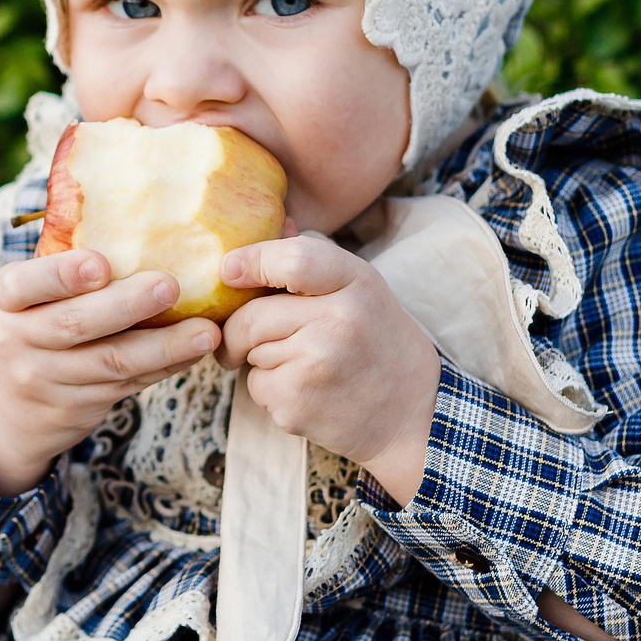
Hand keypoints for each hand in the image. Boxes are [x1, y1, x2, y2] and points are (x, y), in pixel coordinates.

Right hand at [0, 251, 221, 495]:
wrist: (6, 408)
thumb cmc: (33, 326)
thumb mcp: (27, 297)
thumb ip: (64, 266)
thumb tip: (138, 213)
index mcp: (7, 299)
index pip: (26, 284)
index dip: (62, 275)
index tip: (100, 264)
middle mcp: (19, 339)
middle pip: (75, 324)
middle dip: (126, 305)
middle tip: (169, 285)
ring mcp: (46, 379)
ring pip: (111, 362)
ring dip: (163, 346)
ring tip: (205, 331)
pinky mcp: (77, 407)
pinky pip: (128, 384)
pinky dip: (165, 367)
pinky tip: (194, 350)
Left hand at [219, 234, 440, 501]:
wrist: (412, 412)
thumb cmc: (376, 341)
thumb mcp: (361, 289)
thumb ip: (314, 260)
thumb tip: (268, 227)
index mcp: (356, 284)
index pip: (292, 260)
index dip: (251, 261)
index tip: (227, 270)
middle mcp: (338, 321)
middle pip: (252, 316)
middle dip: (237, 329)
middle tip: (239, 340)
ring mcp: (317, 365)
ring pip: (251, 352)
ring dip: (259, 360)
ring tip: (303, 367)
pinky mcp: (298, 404)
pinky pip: (256, 387)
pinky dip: (268, 390)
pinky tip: (306, 393)